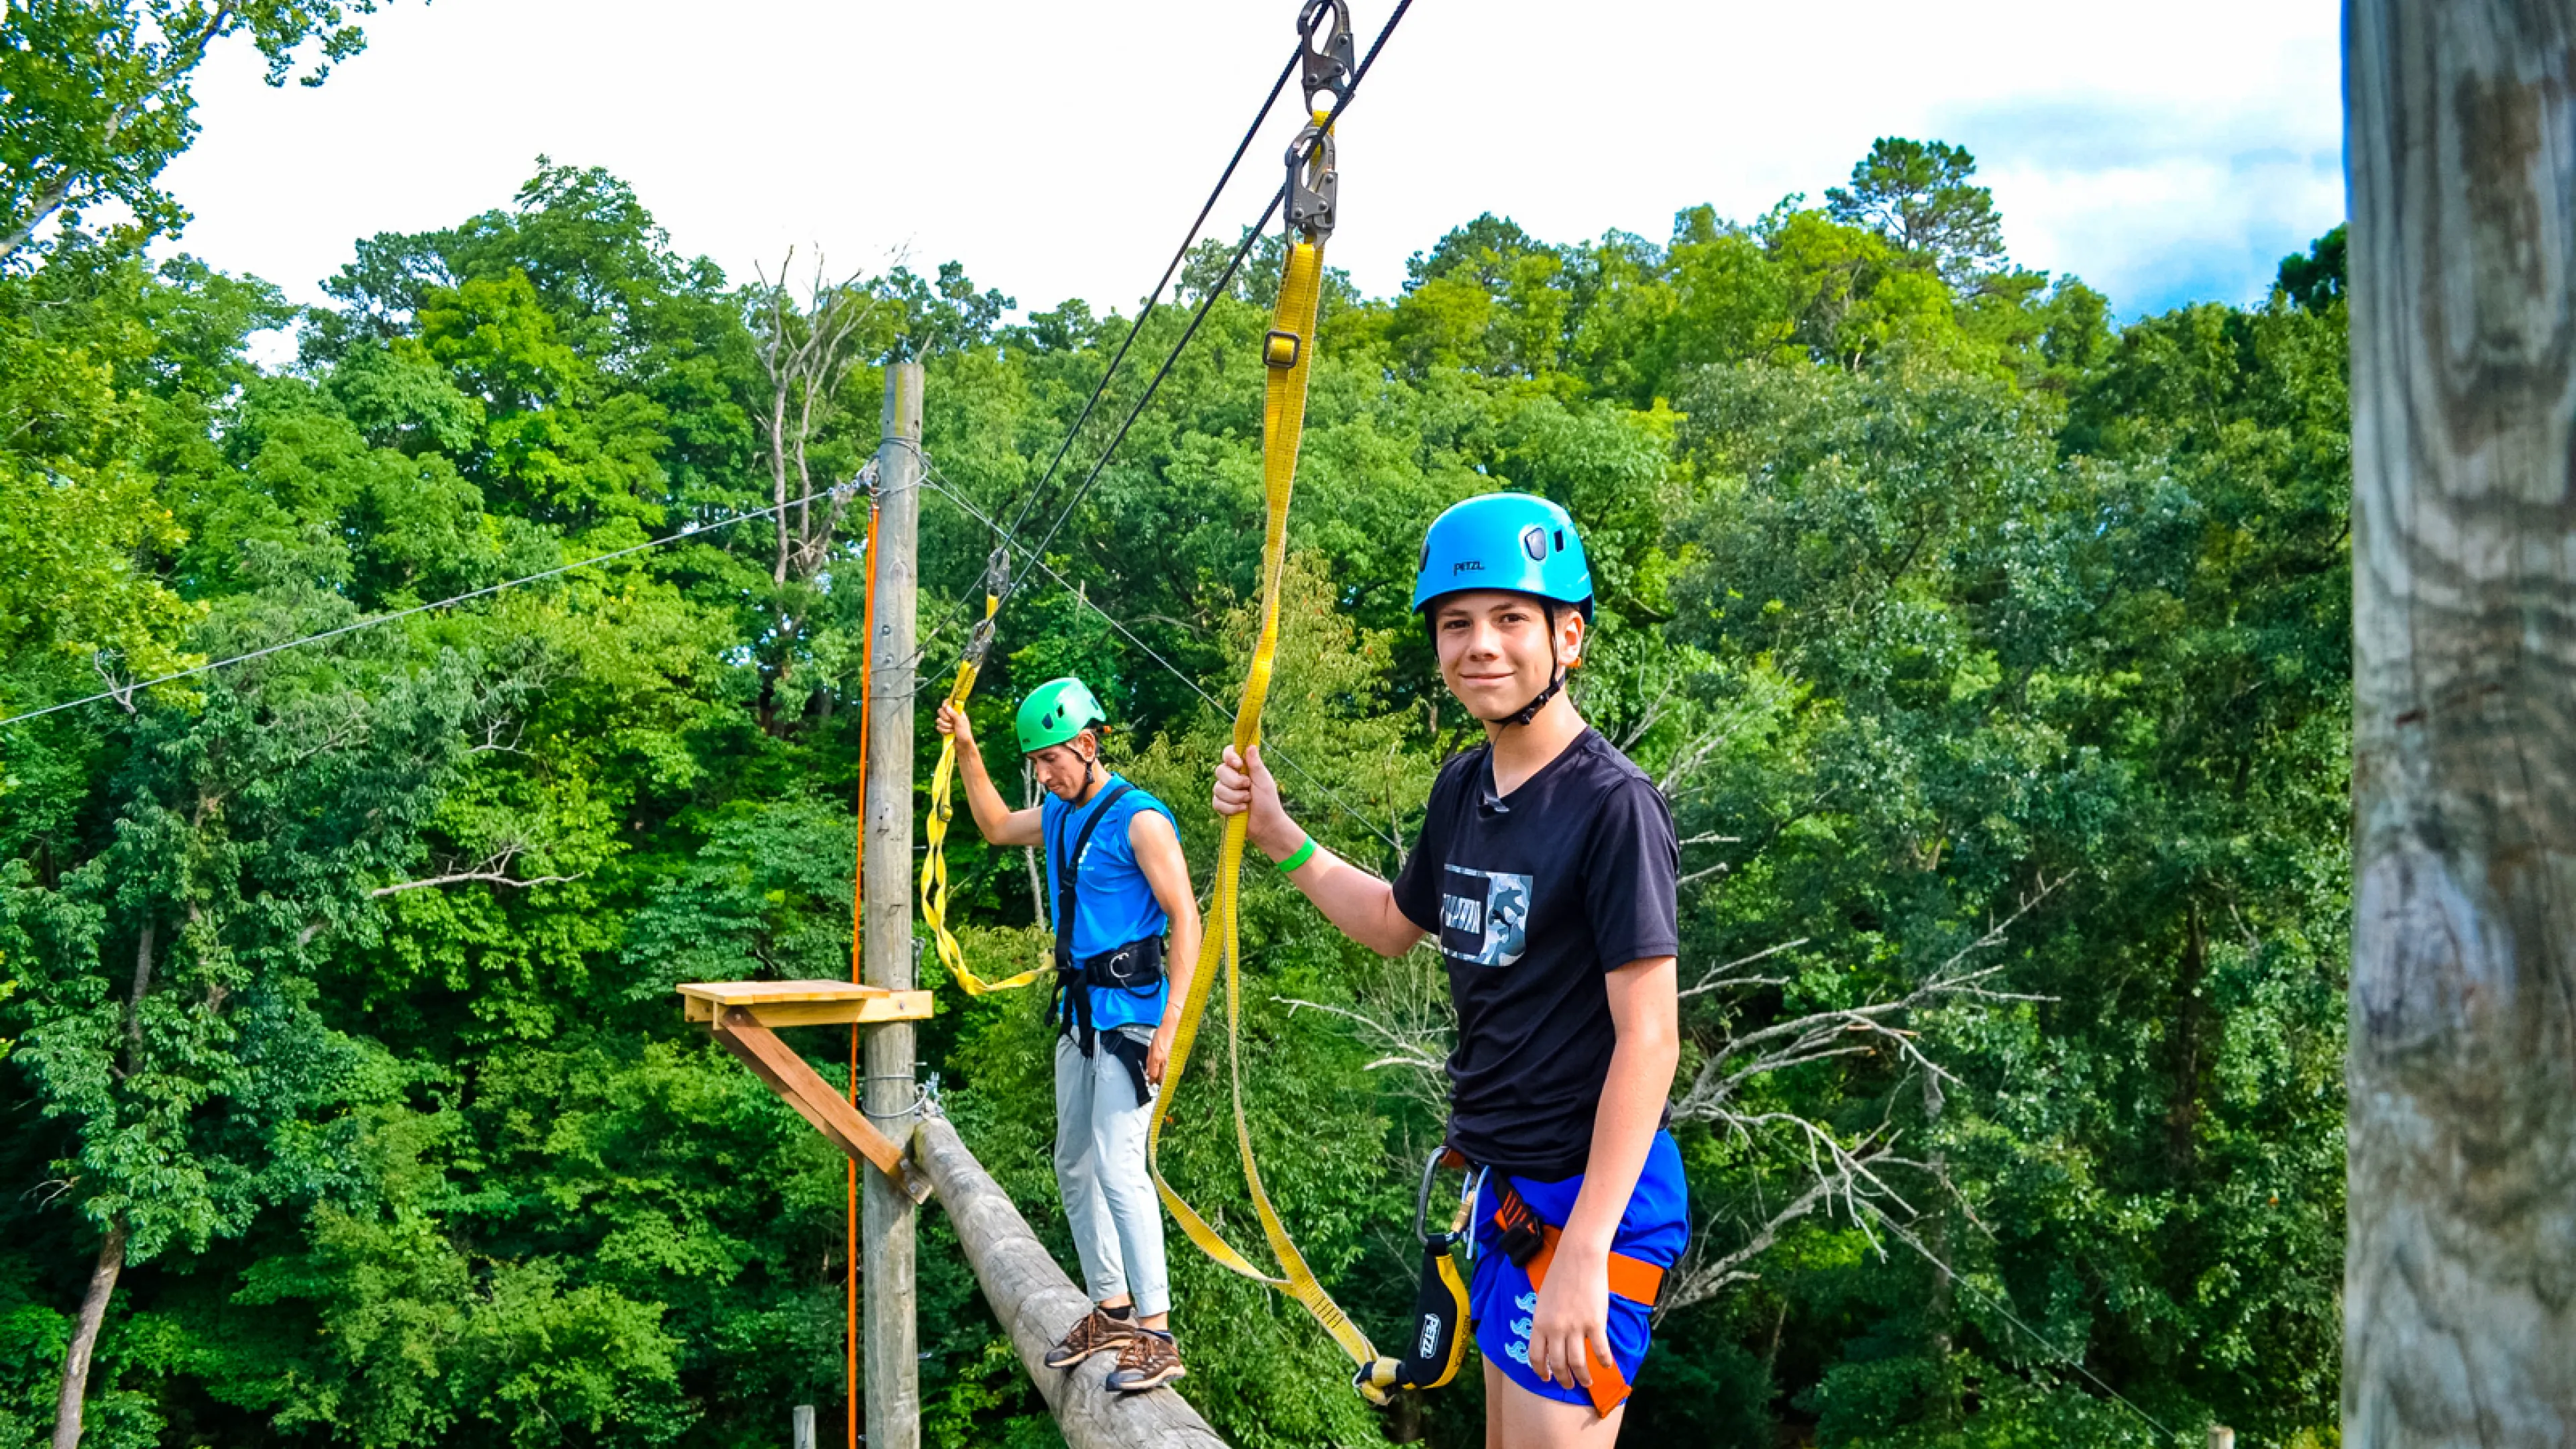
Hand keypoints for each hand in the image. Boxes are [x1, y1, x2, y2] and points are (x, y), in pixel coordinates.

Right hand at [936, 701, 975, 752]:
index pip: (949, 703)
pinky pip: (938, 727)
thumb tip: (946, 706)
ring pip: (938, 720)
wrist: (963, 746)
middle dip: (945, 718)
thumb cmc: (964, 733)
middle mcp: (951, 716)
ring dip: (945, 726)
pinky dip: (943, 731)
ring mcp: (947, 723)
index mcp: (957, 712)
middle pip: (941, 711)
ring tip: (952, 730)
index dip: (945, 704)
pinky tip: (949, 734)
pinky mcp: (943, 729)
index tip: (945, 707)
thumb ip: (953, 714)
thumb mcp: (960, 722)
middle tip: (951, 722)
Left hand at [1146, 1025, 1172, 1084]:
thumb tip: (1148, 1070)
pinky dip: (1173, 1073)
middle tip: (1156, 1082)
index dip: (1151, 1080)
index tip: (1150, 1082)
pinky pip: (1177, 1070)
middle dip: (1159, 1081)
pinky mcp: (1180, 1059)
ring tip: (1163, 1079)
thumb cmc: (1161, 1034)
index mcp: (1157, 1058)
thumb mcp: (1151, 1047)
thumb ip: (1149, 1060)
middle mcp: (1166, 1061)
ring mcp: (1174, 1060)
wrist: (1172, 1026)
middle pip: (1162, 1078)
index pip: (1153, 1075)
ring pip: (1170, 1076)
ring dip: (1166, 1079)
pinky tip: (1170, 1073)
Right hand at [1211, 744, 1298, 860]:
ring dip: (1235, 797)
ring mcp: (1225, 791)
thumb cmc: (1268, 801)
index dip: (1229, 756)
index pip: (1228, 753)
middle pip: (1220, 770)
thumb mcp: (1264, 781)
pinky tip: (1241, 810)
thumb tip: (1251, 746)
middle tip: (1248, 787)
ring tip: (1247, 801)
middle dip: (1235, 781)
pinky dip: (1231, 808)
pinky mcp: (1221, 805)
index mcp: (1242, 767)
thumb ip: (1256, 764)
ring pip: (1218, 788)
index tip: (1238, 764)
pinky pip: (1217, 803)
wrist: (1266, 824)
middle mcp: (1231, 777)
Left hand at [1527, 1246, 1614, 1390]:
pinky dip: (1604, 1361)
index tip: (1547, 1378)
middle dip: (1564, 1379)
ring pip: (1578, 1363)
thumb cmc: (1560, 1275)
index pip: (1536, 1356)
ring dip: (1583, 1377)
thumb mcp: (1543, 1300)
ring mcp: (1576, 1327)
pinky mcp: (1595, 1323)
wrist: (1578, 1257)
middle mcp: (1555, 1329)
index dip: (1541, 1371)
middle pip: (1558, 1364)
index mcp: (1540, 1323)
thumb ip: (1545, 1321)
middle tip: (1569, 1385)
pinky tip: (1606, 1366)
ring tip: (1587, 1382)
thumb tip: (1549, 1340)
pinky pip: (1600, 1350)